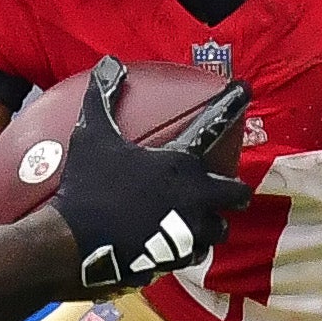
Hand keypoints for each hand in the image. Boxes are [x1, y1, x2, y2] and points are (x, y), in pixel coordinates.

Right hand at [52, 55, 251, 295]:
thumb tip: (107, 63)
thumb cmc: (86, 185)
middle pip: (236, 192)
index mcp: (179, 163)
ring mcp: (189, 230)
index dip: (233, 103)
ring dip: (213, 223)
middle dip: (233, 191)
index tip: (245, 89)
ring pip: (219, 228)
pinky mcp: (178, 257)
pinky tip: (178, 244)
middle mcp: (195, 195)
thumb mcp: (93, 136)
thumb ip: (103, 98)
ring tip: (199, 219)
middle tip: (223, 188)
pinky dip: (191, 248)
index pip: (215, 125)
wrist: (75, 242)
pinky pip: (196, 253)